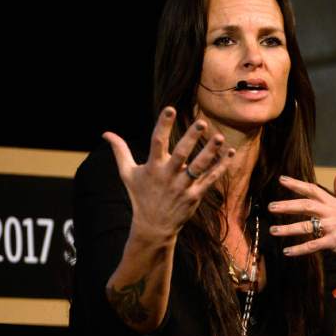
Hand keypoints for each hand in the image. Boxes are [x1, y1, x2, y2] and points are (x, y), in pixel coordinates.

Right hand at [103, 107, 233, 241]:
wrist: (153, 226)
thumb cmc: (140, 196)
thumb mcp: (127, 174)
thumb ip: (120, 151)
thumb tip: (106, 133)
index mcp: (152, 167)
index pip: (157, 142)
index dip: (163, 125)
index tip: (170, 109)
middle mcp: (168, 176)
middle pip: (181, 154)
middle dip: (191, 138)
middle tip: (202, 122)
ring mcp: (183, 186)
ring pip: (199, 167)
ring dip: (210, 153)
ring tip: (219, 138)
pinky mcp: (194, 196)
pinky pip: (210, 179)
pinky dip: (221, 167)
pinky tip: (230, 153)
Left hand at [267, 174, 335, 277]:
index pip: (313, 190)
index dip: (297, 184)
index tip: (282, 179)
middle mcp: (333, 213)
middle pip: (306, 205)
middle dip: (287, 205)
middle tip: (270, 207)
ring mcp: (334, 227)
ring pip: (306, 226)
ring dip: (288, 229)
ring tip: (273, 231)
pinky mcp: (335, 242)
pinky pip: (313, 245)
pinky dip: (299, 249)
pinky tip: (287, 251)